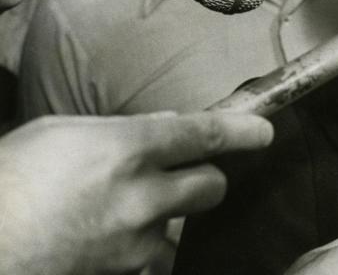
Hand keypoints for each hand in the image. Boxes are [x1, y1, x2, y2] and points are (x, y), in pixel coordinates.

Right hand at [0, 111, 273, 274]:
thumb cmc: (10, 180)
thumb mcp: (60, 133)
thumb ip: (123, 129)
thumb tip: (168, 125)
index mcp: (127, 149)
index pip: (207, 134)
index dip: (243, 131)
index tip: (263, 132)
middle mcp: (141, 197)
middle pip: (212, 186)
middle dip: (204, 178)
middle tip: (181, 176)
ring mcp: (134, 244)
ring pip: (180, 229)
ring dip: (164, 221)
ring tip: (118, 217)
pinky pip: (151, 261)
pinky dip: (137, 252)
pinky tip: (103, 240)